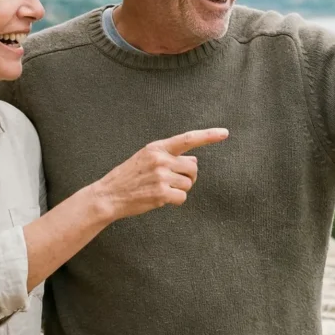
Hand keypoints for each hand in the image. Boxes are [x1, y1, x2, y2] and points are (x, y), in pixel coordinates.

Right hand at [90, 128, 228, 218]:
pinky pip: (182, 197)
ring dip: (179, 190)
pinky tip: (160, 199)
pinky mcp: (162, 193)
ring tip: (160, 189)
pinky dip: (175, 201)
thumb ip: (169, 157)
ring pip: (188, 184)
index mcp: (157, 148)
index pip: (187, 139)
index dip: (208, 136)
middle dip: (188, 176)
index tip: (225, 133)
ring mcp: (161, 176)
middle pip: (192, 167)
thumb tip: (194, 162)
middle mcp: (161, 159)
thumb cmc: (129, 177)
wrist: (109, 195)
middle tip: (171, 181)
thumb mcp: (146, 159)